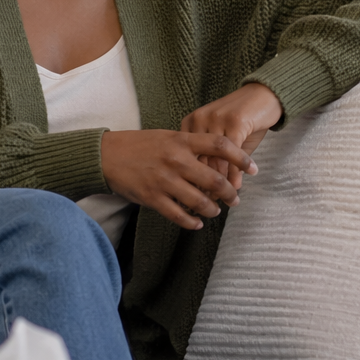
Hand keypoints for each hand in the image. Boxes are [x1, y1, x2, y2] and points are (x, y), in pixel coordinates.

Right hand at [100, 130, 257, 230]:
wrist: (106, 155)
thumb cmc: (140, 144)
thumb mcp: (169, 136)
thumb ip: (192, 146)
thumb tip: (218, 161)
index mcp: (182, 140)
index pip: (221, 145)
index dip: (241, 158)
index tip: (253, 168)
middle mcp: (176, 159)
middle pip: (215, 179)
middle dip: (230, 193)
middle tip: (235, 199)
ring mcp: (164, 180)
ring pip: (200, 201)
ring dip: (213, 210)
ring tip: (216, 211)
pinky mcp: (152, 198)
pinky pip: (179, 215)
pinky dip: (192, 222)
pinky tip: (197, 223)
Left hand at [181, 83, 282, 190]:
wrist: (264, 94)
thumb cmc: (245, 119)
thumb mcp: (227, 139)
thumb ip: (219, 161)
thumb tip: (214, 191)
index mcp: (190, 123)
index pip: (188, 158)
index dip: (192, 180)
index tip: (197, 199)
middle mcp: (199, 120)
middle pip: (199, 160)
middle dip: (207, 185)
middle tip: (213, 204)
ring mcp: (216, 119)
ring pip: (216, 159)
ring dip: (222, 183)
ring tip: (228, 199)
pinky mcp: (234, 121)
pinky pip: (232, 154)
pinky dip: (236, 171)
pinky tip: (240, 185)